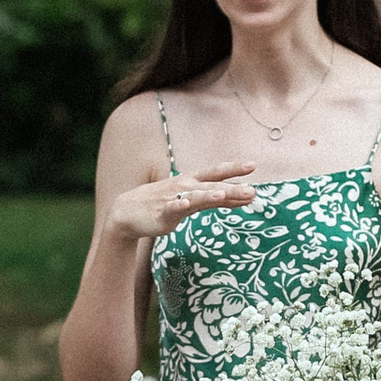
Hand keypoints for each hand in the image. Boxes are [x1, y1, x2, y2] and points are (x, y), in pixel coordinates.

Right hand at [100, 161, 258, 244]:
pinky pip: (172, 209)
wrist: (128, 211)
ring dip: (208, 195)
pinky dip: (179, 205)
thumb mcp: (194, 200)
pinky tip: (185, 204)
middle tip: (252, 191)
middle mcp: (185, 187)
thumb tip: (245, 198)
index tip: (253, 166)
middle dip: (232, 189)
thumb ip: (218, 200)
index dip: (234, 168)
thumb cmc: (164, 204)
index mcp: (193, 181)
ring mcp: (173, 199)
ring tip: (223, 194)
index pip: (216, 172)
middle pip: (212, 186)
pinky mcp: (162, 214)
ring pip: (195, 197)